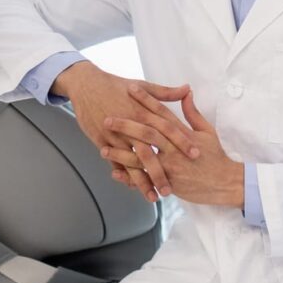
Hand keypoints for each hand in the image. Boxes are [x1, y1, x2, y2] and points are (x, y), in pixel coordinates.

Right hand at [54, 61, 199, 201]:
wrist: (86, 85)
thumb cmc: (115, 85)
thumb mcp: (143, 85)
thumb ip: (166, 92)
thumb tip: (188, 89)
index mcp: (143, 111)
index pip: (167, 128)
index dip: (182, 141)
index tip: (196, 155)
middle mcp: (131, 125)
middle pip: (150, 151)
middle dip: (162, 171)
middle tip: (174, 187)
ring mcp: (116, 135)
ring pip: (132, 162)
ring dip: (144, 180)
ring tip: (155, 196)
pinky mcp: (102, 140)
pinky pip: (115, 162)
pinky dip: (125, 175)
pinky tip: (134, 188)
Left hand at [101, 87, 243, 207]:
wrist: (226, 183)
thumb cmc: (216, 156)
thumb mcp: (207, 131)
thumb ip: (192, 112)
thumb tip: (186, 91)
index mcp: (183, 133)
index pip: (162, 112)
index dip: (146, 99)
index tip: (131, 88)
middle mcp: (175, 149)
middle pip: (147, 133)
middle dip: (126, 125)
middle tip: (107, 118)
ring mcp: (172, 167)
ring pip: (143, 158)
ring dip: (122, 154)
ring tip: (103, 148)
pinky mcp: (170, 183)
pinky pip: (146, 180)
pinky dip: (131, 177)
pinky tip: (115, 173)